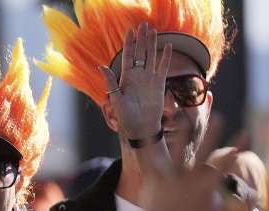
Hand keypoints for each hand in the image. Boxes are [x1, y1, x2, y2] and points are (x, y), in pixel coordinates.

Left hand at [100, 22, 171, 142]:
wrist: (141, 128)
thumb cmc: (126, 117)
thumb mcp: (116, 99)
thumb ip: (110, 82)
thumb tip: (101, 66)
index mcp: (126, 78)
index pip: (128, 56)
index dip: (129, 43)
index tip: (130, 31)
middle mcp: (138, 76)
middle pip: (140, 53)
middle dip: (141, 39)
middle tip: (143, 24)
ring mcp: (149, 78)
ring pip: (151, 57)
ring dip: (152, 44)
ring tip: (153, 30)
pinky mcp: (159, 84)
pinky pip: (163, 67)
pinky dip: (165, 57)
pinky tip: (167, 46)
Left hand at [141, 123, 247, 210]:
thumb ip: (229, 210)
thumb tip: (245, 204)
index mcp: (206, 187)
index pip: (225, 164)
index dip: (237, 148)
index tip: (245, 133)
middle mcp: (190, 178)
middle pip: (204, 152)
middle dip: (213, 134)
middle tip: (220, 117)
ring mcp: (171, 177)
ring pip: (178, 151)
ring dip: (182, 133)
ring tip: (184, 118)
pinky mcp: (154, 180)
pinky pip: (151, 161)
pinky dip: (147, 148)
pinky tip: (144, 134)